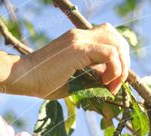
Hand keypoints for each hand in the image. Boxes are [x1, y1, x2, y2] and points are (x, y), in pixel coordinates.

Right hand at [0, 24, 130, 99]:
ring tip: (111, 86)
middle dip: (125, 63)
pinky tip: (105, 82)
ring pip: (117, 45)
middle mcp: (81, 35)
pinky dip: (114, 70)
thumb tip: (110, 82)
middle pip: (118, 39)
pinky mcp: (78, 49)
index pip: (111, 39)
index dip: (120, 59)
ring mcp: (80, 40)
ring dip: (121, 69)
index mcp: (80, 39)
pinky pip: (110, 53)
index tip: (114, 82)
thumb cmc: (46, 82)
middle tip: (116, 84)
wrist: (25, 77)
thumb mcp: (76, 79)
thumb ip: (93, 76)